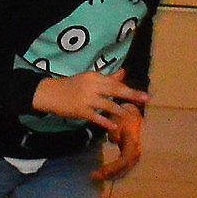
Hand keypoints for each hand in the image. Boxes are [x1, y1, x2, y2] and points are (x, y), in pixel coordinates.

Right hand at [30, 70, 145, 129]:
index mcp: (95, 76)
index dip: (130, 89)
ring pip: (107, 104)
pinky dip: (105, 121)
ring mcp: (87, 98)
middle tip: (147, 98)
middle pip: (115, 90)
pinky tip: (113, 125)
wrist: (50, 93)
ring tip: (130, 116)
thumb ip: (107, 78)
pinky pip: (96, 116)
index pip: (115, 83)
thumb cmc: (71, 85)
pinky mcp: (81, 110)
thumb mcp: (88, 79)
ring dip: (120, 110)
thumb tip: (124, 73)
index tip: (143, 94)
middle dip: (132, 95)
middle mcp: (92, 85)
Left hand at [94, 109, 143, 182]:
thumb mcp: (117, 121)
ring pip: (123, 171)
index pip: (123, 161)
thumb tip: (114, 140)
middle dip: (108, 175)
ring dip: (110, 175)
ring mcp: (134, 156)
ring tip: (96, 176)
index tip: (99, 171)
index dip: (112, 168)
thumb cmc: (123, 119)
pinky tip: (103, 173)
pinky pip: (122, 168)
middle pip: (122, 169)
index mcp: (132, 145)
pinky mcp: (130, 157)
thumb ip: (115, 131)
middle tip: (93, 176)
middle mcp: (135, 153)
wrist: (132, 116)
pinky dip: (113, 172)